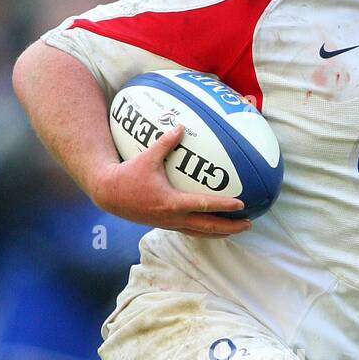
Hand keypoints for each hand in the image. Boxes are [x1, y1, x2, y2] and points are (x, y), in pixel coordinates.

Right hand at [91, 125, 250, 236]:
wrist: (110, 194)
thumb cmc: (128, 174)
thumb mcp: (147, 157)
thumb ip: (165, 142)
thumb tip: (181, 126)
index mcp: (171, 203)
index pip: (203, 205)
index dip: (223, 206)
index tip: (241, 204)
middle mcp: (173, 217)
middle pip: (207, 226)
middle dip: (229, 226)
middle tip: (248, 224)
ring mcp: (169, 224)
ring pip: (200, 233)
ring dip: (219, 232)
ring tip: (236, 230)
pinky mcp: (165, 224)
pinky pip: (190, 231)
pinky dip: (204, 231)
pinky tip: (214, 228)